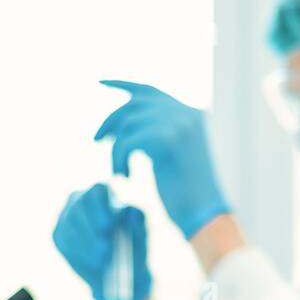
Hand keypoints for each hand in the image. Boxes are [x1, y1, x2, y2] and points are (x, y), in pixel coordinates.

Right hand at [52, 183, 151, 299]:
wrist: (128, 273)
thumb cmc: (140, 246)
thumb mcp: (146, 235)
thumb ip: (140, 221)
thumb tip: (130, 209)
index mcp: (112, 189)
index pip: (101, 189)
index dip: (102, 206)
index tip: (109, 226)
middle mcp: (86, 197)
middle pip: (80, 204)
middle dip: (92, 228)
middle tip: (106, 249)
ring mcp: (70, 214)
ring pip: (70, 223)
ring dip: (87, 243)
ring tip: (105, 259)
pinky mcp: (60, 232)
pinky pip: (63, 239)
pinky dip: (79, 252)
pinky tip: (95, 262)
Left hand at [95, 80, 229, 237]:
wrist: (205, 217)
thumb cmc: (190, 198)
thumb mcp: (176, 159)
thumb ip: (159, 136)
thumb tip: (127, 126)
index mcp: (192, 115)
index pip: (151, 91)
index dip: (123, 84)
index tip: (100, 82)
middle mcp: (186, 114)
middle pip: (134, 103)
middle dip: (110, 120)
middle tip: (95, 140)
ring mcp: (177, 124)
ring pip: (127, 124)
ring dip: (116, 150)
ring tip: (120, 173)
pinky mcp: (165, 139)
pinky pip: (126, 143)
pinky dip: (119, 161)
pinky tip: (126, 179)